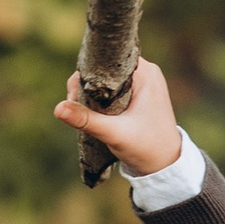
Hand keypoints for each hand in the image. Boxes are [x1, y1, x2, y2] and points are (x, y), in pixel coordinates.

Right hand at [55, 57, 183, 176]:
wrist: (166, 165)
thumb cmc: (146, 147)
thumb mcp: (114, 133)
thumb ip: (86, 119)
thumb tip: (58, 108)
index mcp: (145, 73)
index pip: (107, 59)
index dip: (87, 73)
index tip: (76, 93)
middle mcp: (146, 72)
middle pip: (105, 68)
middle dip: (88, 85)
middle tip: (78, 105)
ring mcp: (144, 82)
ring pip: (108, 79)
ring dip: (94, 93)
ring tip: (86, 111)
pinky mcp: (141, 93)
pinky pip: (114, 88)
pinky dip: (102, 98)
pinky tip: (96, 112)